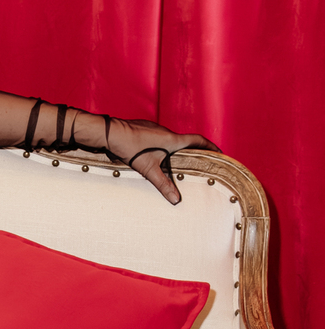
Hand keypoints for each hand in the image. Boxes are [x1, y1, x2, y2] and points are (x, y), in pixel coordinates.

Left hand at [104, 117, 218, 204]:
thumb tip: (176, 200)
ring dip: (177, 148)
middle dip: (195, 150)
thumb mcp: (148, 169)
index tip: (219, 152)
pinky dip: (163, 146)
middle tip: (201, 159)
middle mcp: (166, 132)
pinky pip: (159, 137)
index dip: (210, 146)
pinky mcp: (144, 128)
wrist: (109, 133)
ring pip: (171, 139)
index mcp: (172, 140)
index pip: (198, 140)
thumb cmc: (130, 148)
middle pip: (186, 140)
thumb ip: (163, 184)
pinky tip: (157, 155)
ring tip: (179, 161)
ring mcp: (154, 129)